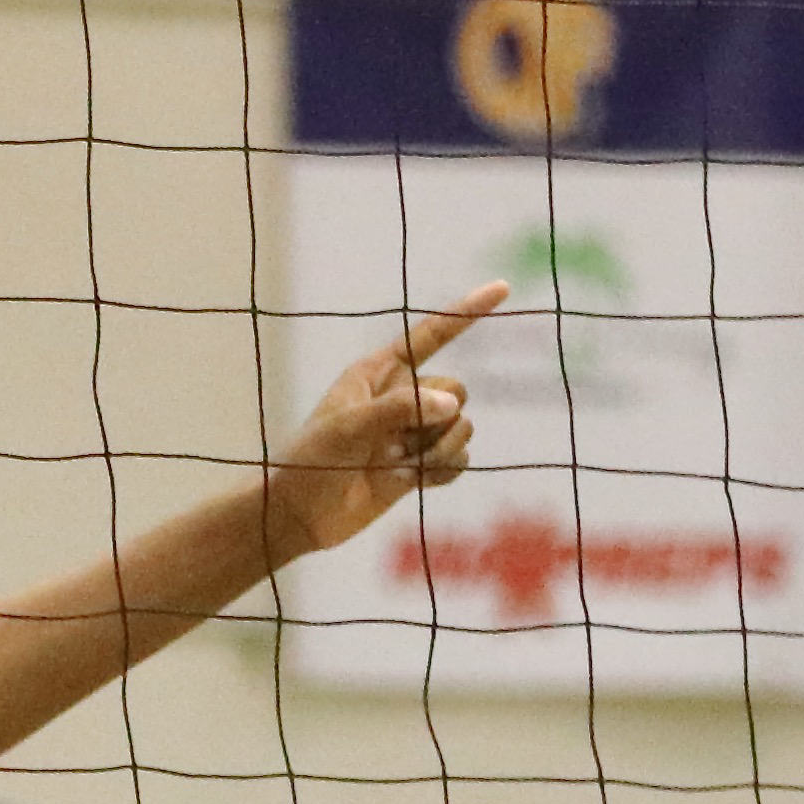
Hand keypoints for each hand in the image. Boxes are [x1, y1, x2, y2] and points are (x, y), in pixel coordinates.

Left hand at [256, 288, 500, 560]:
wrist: (300, 516)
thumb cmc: (310, 461)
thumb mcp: (347, 426)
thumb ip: (399, 409)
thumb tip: (454, 407)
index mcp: (380, 371)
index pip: (432, 335)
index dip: (467, 312)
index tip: (503, 288)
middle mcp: (402, 396)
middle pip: (456, 390)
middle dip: (437, 417)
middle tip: (396, 442)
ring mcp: (414, 432)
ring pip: (462, 427)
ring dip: (438, 450)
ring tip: (397, 466)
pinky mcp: (422, 466)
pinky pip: (459, 460)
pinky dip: (443, 471)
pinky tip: (412, 481)